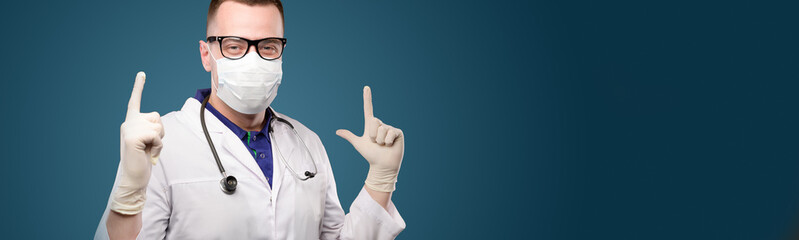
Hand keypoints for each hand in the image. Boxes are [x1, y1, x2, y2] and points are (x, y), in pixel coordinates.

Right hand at [110, 71, 164, 214]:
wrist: (133, 179)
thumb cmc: (143, 161)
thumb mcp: (148, 141)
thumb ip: (150, 128)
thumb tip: (155, 123)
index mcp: (131, 122)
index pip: (135, 102)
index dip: (138, 87)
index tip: (142, 73)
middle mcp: (128, 122)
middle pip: (157, 117)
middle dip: (160, 133)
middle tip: (149, 147)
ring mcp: (129, 129)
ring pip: (158, 126)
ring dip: (159, 141)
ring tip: (148, 151)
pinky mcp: (133, 137)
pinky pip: (157, 135)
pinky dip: (158, 146)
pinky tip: (148, 154)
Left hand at [336, 86, 403, 191]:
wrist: (382, 165)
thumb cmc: (371, 156)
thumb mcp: (359, 144)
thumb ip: (350, 136)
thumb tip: (338, 131)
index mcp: (371, 126)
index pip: (368, 109)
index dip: (367, 98)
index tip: (366, 87)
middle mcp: (380, 125)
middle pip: (373, 122)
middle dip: (373, 135)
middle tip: (376, 143)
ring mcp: (390, 128)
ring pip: (381, 129)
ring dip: (380, 141)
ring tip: (383, 146)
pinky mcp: (397, 132)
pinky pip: (390, 133)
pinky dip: (388, 142)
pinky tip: (390, 145)